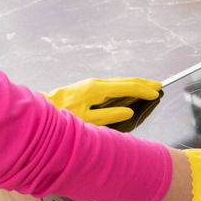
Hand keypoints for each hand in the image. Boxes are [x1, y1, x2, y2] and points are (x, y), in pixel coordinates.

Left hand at [43, 77, 160, 125]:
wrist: (41, 111)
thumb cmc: (62, 117)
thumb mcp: (88, 120)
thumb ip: (110, 116)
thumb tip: (128, 111)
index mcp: (97, 89)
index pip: (127, 87)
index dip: (143, 91)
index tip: (156, 93)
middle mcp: (95, 83)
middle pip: (125, 81)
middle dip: (143, 83)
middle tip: (158, 86)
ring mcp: (91, 84)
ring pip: (119, 81)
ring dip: (135, 84)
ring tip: (147, 86)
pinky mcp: (87, 87)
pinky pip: (112, 84)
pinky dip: (125, 86)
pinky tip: (128, 90)